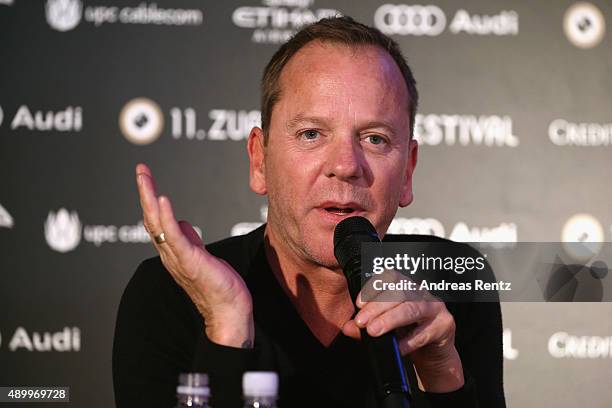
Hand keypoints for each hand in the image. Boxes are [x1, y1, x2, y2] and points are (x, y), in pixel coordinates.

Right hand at [136, 163, 253, 347]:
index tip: (146, 178)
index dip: (150, 200)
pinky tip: (162, 200)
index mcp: (173, 252)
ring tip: (145, 178)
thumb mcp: (203, 256)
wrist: (229, 312)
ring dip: (150, 199)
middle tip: (140, 170)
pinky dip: (166, 217)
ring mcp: (177, 258)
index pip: (157, 221)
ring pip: (157, 224)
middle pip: (151, 219)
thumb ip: (190, 240)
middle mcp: (170, 254)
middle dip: (144, 193)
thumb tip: (183, 223)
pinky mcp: (189, 261)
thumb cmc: (219, 287)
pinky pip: (174, 236)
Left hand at [341, 275, 463, 392]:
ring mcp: (434, 307)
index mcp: (405, 286)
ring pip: (411, 309)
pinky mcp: (444, 325)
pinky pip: (424, 333)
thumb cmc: (409, 332)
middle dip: (377, 307)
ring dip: (390, 320)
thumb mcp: (385, 327)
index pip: (390, 277)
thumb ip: (366, 325)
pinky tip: (396, 348)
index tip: (359, 303)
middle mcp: (421, 292)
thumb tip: (348, 328)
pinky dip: (408, 342)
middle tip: (361, 322)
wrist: (433, 352)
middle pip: (399, 293)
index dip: (373, 288)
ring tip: (374, 331)